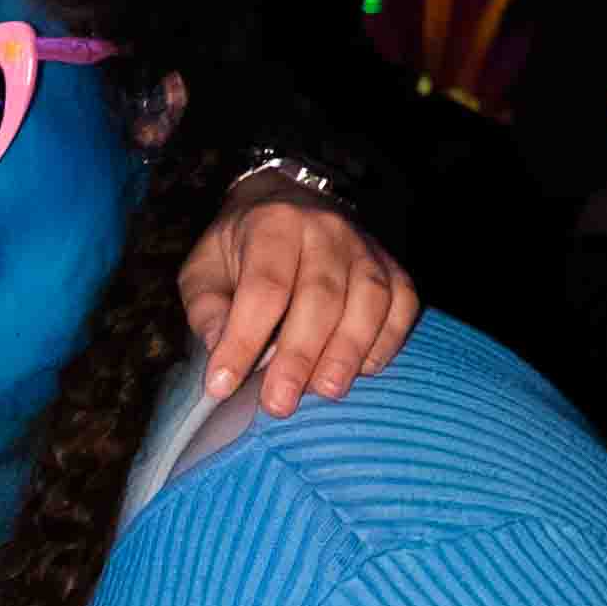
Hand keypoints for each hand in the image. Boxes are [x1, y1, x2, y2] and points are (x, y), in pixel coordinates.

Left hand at [181, 186, 417, 413]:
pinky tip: (362, 370)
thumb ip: (208, 308)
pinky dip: (386, 342)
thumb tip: (220, 348)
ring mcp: (366, 248)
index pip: (263, 288)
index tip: (223, 385)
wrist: (290, 202)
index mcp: (273, 224)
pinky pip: (401, 306)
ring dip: (347, 352)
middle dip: (299, 356)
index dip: (244, 340)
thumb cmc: (240, 249)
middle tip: (279, 403)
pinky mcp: (394, 268)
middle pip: (320, 297)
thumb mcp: (205, 269)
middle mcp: (326, 230)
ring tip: (325, 391)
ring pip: (368, 301)